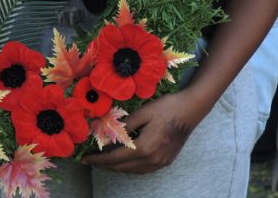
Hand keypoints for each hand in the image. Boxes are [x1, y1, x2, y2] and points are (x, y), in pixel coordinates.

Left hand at [83, 89, 206, 173]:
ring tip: (104, 161)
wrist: (191, 109)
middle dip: (105, 165)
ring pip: (133, 170)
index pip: (115, 158)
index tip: (85, 158)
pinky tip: (124, 160)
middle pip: (123, 167)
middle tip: (91, 160)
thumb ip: (125, 125)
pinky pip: (143, 169)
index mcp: (145, 148)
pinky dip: (130, 166)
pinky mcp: (166, 161)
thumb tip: (107, 132)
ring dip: (117, 167)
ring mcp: (160, 162)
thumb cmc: (167, 107)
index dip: (99, 159)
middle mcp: (152, 159)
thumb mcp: (143, 112)